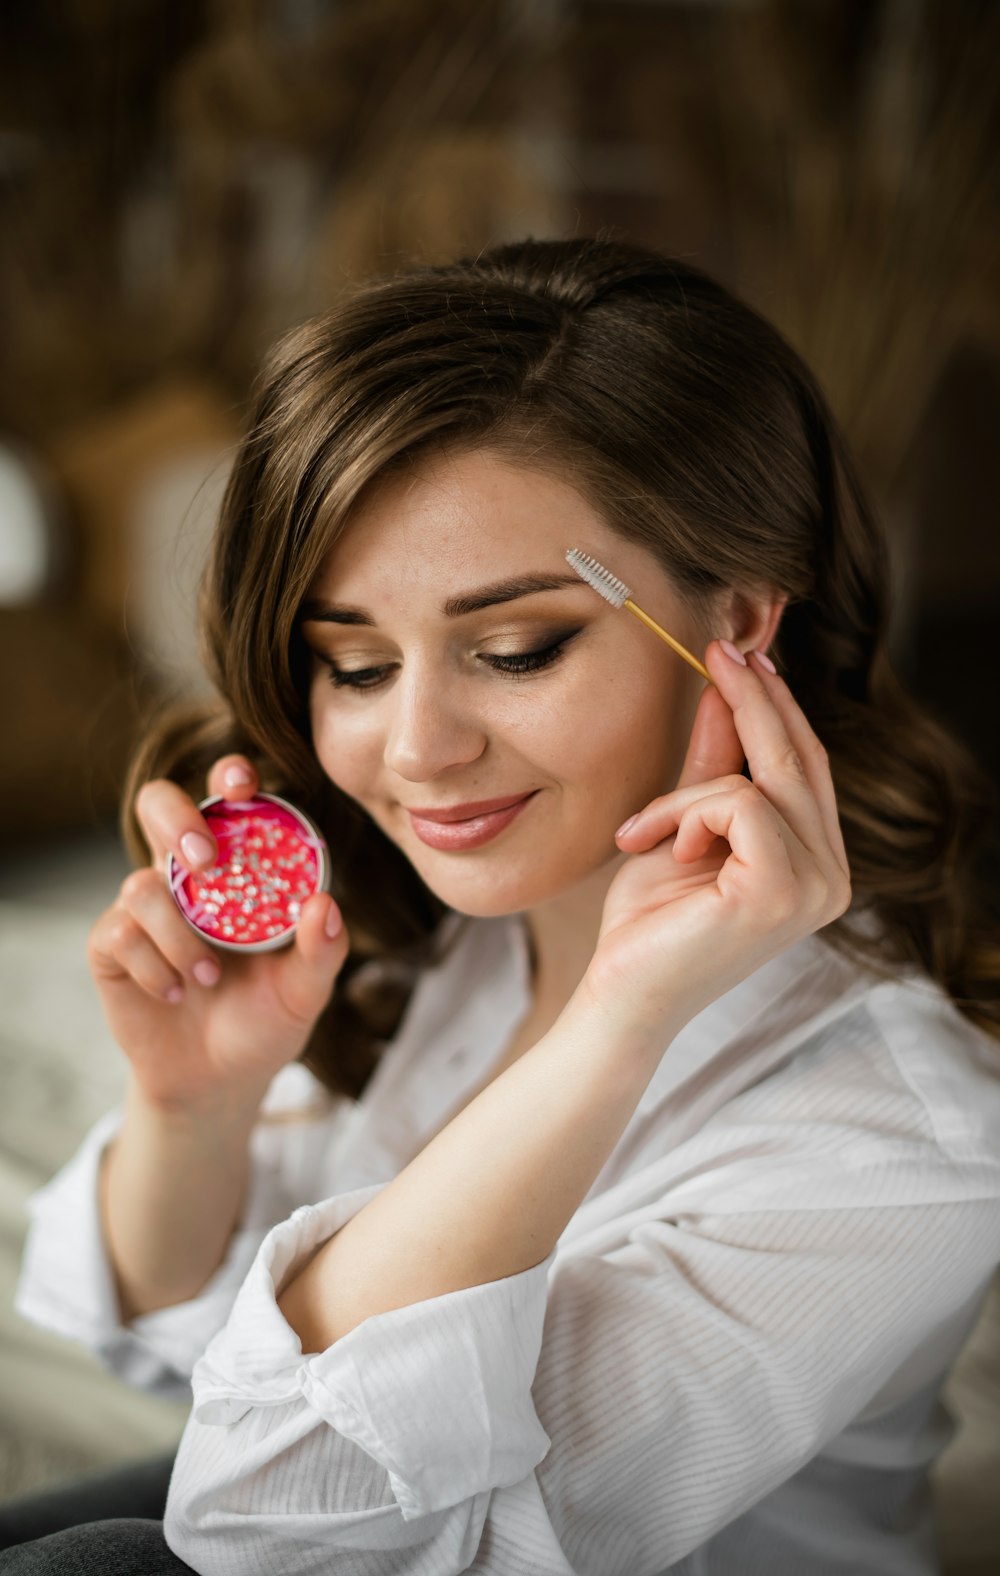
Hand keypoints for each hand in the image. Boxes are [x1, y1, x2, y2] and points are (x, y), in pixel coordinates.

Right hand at [87, 757, 348, 1113]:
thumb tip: (326, 906)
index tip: (242, 782)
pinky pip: (120, 933)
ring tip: (207, 979)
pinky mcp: (112, 945)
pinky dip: (155, 968)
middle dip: (178, 820)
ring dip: (180, 936)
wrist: (219, 1080)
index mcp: (238, 868)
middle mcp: (187, 876)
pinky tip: (176, 994)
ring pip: (142, 884)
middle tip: (206, 862)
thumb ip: (322, 951)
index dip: (229, 776)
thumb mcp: (305, 991)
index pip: (228, 802)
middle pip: (158, 804)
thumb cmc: (266, 1020)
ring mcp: (145, 907)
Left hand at [581, 643, 851, 1040]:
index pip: (806, 768)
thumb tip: (727, 686)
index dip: (777, 708)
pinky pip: (736, 803)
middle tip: (719, 649)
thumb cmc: (649, 922)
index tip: (743, 656)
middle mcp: (831, 878)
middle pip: (798, 760)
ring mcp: (815, 888)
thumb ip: (714, 763)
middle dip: (754, 699)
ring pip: (759, 780)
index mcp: (817, 865)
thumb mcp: (683, 825)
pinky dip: (682, 813)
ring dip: (686, 794)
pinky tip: (654, 849)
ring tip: (641, 833)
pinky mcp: (782, 891)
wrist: (620, 993)